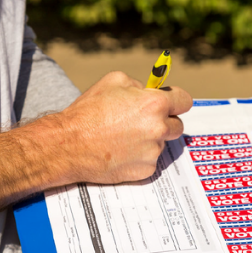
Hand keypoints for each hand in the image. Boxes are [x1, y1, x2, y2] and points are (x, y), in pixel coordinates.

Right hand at [56, 71, 192, 184]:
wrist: (66, 145)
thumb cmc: (87, 112)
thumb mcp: (114, 81)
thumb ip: (140, 85)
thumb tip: (151, 91)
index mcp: (156, 104)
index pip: (185, 101)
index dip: (176, 101)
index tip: (171, 103)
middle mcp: (159, 128)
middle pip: (177, 125)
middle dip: (165, 122)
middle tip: (144, 122)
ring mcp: (153, 151)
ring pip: (162, 143)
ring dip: (150, 140)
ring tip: (124, 137)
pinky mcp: (145, 170)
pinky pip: (150, 161)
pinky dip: (140, 157)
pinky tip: (121, 151)